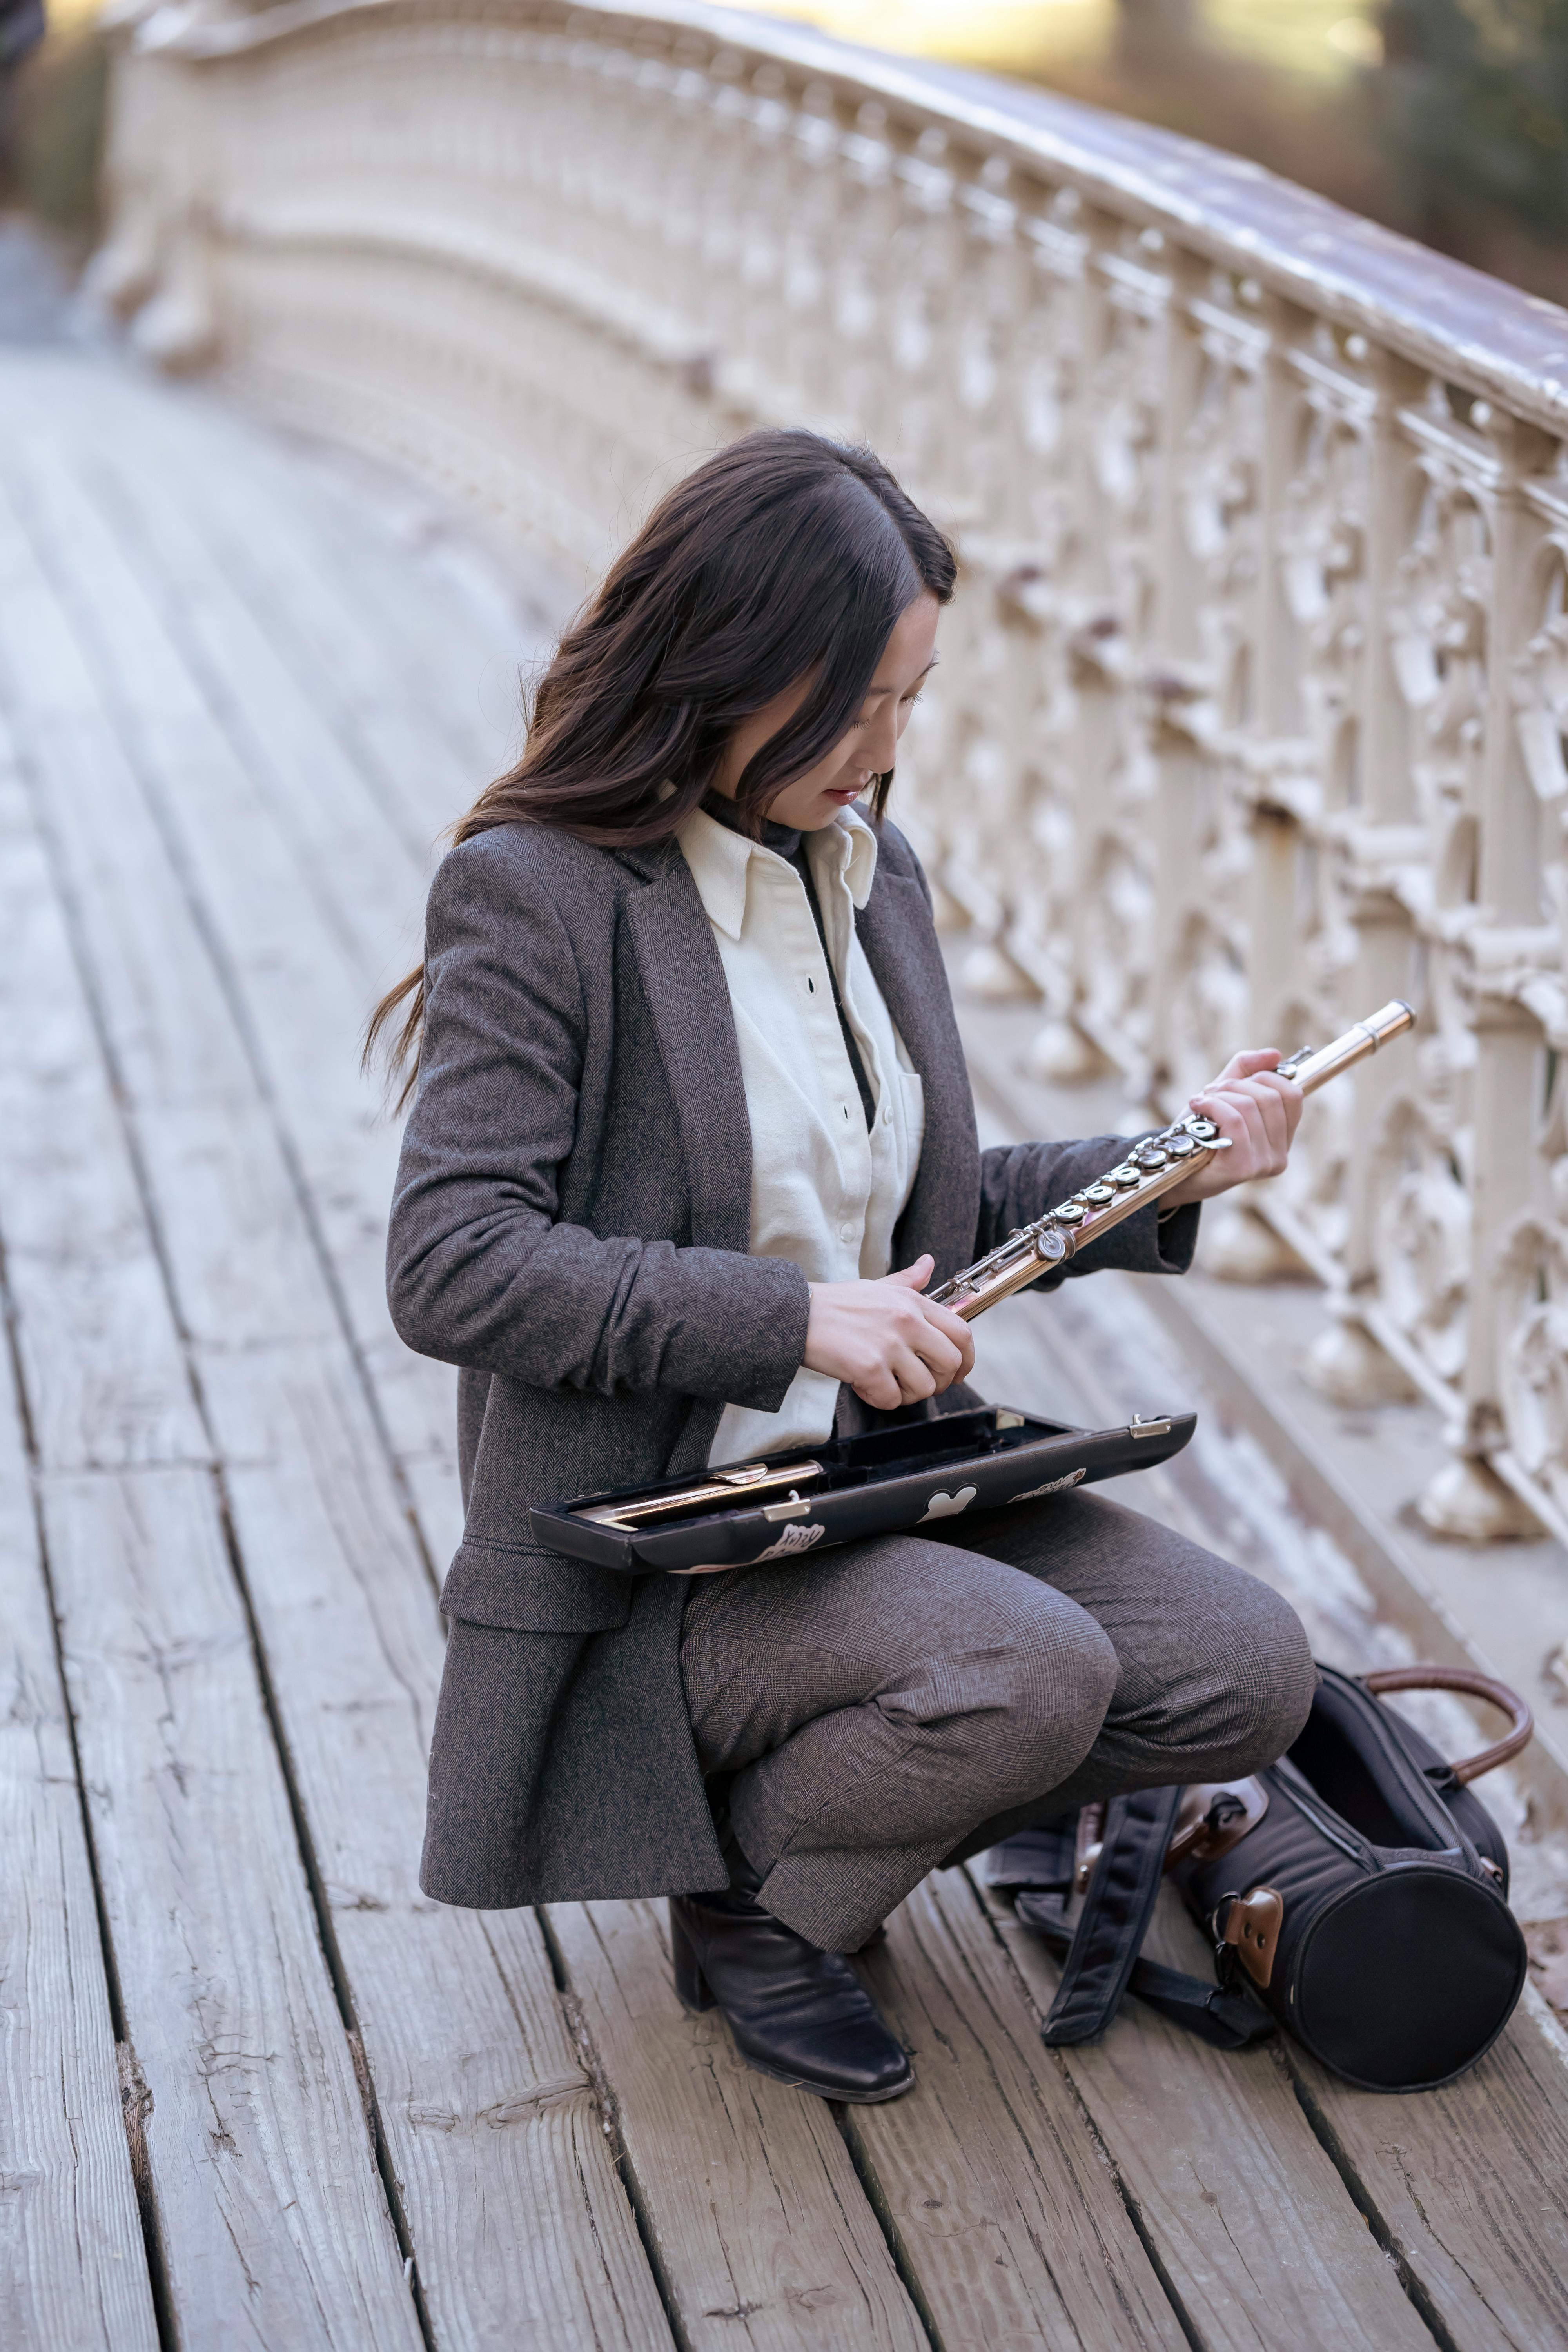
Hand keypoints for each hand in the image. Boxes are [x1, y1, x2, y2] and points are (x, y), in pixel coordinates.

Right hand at [803, 1253, 975, 1410]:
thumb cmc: (834, 1304)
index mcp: (912, 1302)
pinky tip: (864, 1386)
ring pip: (924, 1387)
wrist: (796, 1315)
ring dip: (907, 1394)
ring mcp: (889, 1344)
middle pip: (950, 1363)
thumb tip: (928, 1264)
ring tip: (886, 1384)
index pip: (961, 1331)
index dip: (966, 1358)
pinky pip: (891, 1400)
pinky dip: (880, 1400)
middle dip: (940, 1381)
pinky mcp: (870, 1367)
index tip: (958, 1371)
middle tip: (919, 1383)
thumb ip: (908, 1280)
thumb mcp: (876, 1285)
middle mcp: (906, 1321)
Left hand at [1161, 1049, 1302, 1207]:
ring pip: (1250, 1107)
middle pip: (1271, 1097)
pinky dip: (1213, 1106)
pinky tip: (1198, 1107)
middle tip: (1212, 1091)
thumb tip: (1275, 1054)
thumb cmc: (1199, 1131)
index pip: (1293, 1095)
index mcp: (1282, 1138)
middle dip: (1236, 1085)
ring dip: (1219, 1095)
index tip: (1237, 1082)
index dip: (1266, 1077)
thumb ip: (1246, 1071)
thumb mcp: (1224, 1094)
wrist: (1172, 1164)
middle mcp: (1279, 1155)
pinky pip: (1235, 1121)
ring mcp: (1263, 1164)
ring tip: (1202, 1101)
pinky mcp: (1243, 1168)